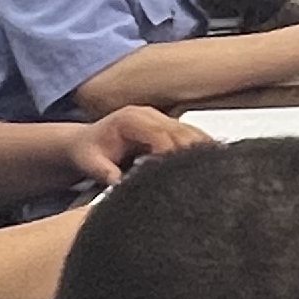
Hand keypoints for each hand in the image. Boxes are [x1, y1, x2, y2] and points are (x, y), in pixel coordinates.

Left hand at [71, 105, 209, 184]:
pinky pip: (188, 134)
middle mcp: (147, 114)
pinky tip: (210, 160)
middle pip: (179, 131)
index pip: (159, 134)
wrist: (84, 142)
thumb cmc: (87, 151)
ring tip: (214, 168)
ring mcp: (158, 118)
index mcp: (130, 119)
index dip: (170, 153)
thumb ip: (104, 172)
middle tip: (204, 173)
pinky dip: (199, 146)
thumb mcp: (89, 163)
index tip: (178, 172)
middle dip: (192, 151)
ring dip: (201, 148)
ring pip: (188, 131)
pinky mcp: (165, 126)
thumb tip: (121, 184)